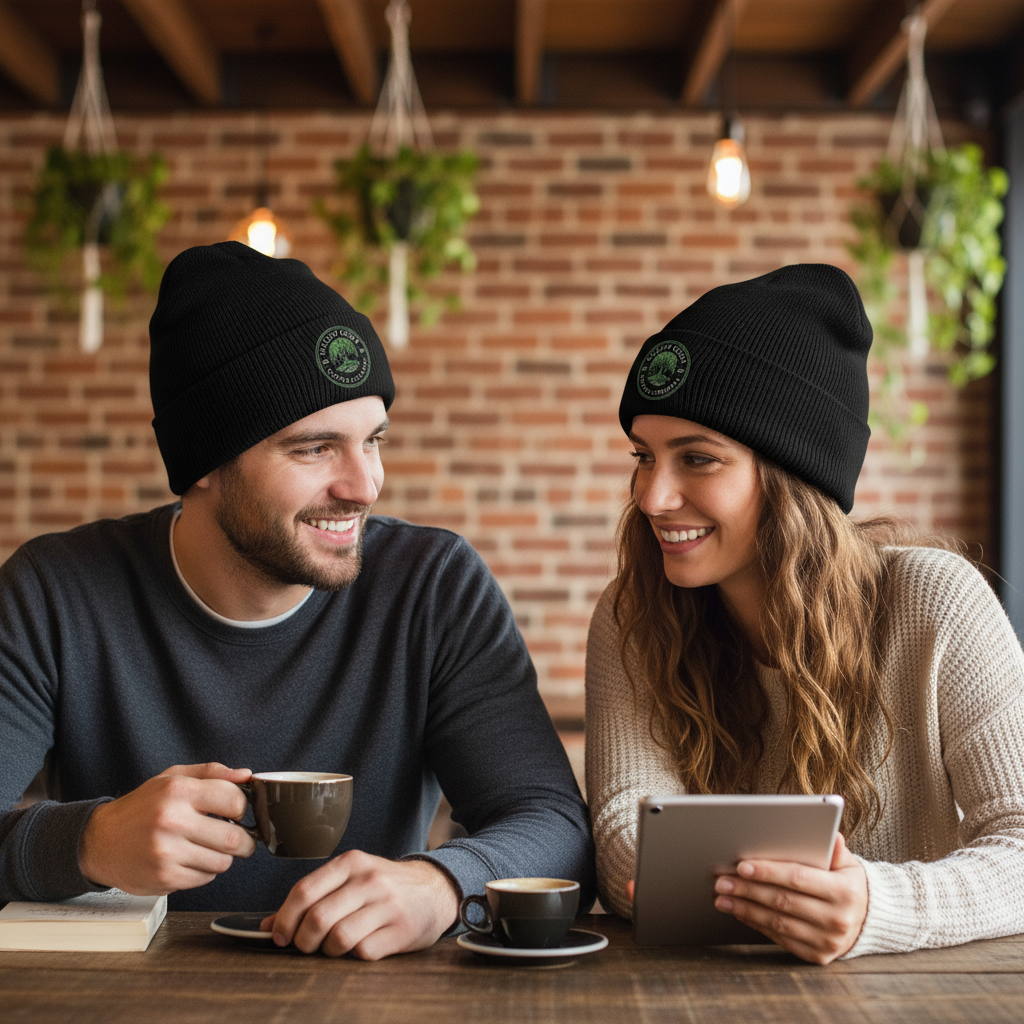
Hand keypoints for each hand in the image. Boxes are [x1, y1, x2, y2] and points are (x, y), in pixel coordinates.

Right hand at [78, 763, 255, 894]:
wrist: (99, 841)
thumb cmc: (141, 808)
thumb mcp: (172, 778)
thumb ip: (212, 773)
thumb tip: (247, 775)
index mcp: (178, 791)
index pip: (235, 800)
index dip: (242, 807)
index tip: (236, 812)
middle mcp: (172, 820)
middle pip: (235, 838)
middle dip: (243, 839)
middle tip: (236, 837)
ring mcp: (167, 852)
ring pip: (223, 862)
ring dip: (221, 856)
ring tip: (206, 847)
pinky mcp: (164, 878)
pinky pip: (205, 878)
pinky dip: (204, 871)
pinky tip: (189, 860)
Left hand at [261, 850, 459, 958]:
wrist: (434, 889)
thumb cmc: (383, 887)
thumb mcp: (350, 880)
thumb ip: (313, 898)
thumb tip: (267, 926)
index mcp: (351, 863)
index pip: (305, 890)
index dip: (284, 918)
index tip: (279, 935)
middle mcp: (369, 880)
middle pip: (318, 918)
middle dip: (302, 941)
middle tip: (304, 947)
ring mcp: (387, 905)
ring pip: (339, 938)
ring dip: (327, 951)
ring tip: (331, 948)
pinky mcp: (402, 930)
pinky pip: (363, 952)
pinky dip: (353, 956)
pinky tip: (359, 947)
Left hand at [713, 832, 867, 963]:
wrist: (867, 922)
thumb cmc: (849, 884)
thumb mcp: (848, 865)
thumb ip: (835, 851)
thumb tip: (831, 835)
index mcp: (845, 892)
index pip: (797, 878)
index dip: (768, 871)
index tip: (741, 866)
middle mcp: (837, 920)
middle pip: (782, 901)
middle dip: (748, 890)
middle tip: (722, 880)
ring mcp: (827, 942)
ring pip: (777, 922)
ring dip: (745, 909)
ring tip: (722, 897)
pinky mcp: (817, 956)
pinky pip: (780, 938)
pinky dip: (757, 924)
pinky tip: (740, 911)